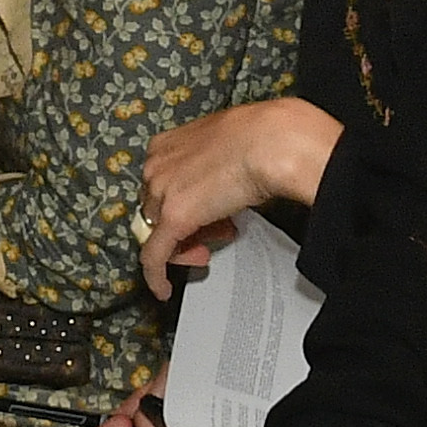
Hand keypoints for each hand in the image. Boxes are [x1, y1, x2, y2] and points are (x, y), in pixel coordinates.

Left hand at [136, 96, 338, 297]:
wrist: (272, 141)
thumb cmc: (262, 136)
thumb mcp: (227, 148)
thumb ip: (214, 166)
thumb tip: (220, 189)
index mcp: (167, 145)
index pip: (161, 185)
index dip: (183, 204)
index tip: (202, 214)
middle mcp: (157, 166)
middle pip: (157, 210)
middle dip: (185, 226)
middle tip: (209, 234)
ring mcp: (162, 193)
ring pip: (159, 233)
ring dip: (184, 247)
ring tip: (209, 247)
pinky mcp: (173, 220)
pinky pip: (154, 256)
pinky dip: (156, 276)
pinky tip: (163, 289)